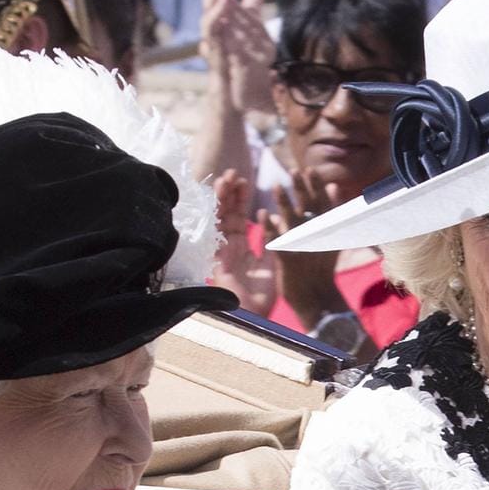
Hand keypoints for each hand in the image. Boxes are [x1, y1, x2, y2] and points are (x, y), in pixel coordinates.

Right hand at [199, 0, 274, 116]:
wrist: (240, 99)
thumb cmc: (244, 67)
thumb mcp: (255, 33)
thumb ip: (253, 11)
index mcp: (224, 22)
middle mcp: (215, 29)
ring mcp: (213, 41)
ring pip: (207, 12)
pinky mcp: (214, 54)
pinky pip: (212, 33)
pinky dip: (216, 17)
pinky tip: (225, 3)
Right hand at [208, 168, 273, 313]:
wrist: (254, 315)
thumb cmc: (262, 295)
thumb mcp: (270, 262)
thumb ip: (269, 241)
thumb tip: (272, 220)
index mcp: (240, 248)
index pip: (238, 217)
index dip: (240, 200)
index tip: (245, 182)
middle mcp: (228, 247)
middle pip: (226, 213)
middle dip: (229, 193)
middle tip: (234, 174)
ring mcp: (220, 251)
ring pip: (218, 218)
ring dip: (222, 198)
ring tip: (228, 178)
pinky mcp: (216, 256)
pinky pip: (216, 231)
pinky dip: (219, 214)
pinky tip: (223, 198)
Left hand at [265, 170, 344, 327]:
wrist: (316, 298)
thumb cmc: (322, 266)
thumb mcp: (332, 237)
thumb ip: (333, 212)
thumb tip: (333, 186)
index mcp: (327, 230)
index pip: (323, 202)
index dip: (316, 186)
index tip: (310, 169)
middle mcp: (316, 236)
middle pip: (308, 208)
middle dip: (302, 188)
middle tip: (294, 170)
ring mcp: (301, 248)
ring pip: (292, 221)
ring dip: (285, 203)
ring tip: (277, 186)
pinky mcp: (287, 259)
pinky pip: (277, 240)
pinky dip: (270, 227)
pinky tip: (263, 214)